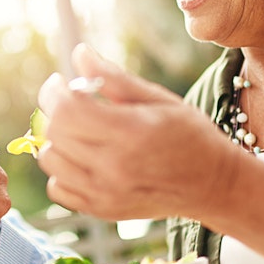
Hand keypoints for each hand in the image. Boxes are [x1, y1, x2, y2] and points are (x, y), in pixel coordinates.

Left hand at [37, 44, 239, 221]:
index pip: (67, 110)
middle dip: (56, 110)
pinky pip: (58, 188)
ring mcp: (105, 194)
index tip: (61, 82)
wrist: (214, 185)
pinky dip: (63, 170)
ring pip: (50, 160)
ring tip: (80, 130)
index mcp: (130, 133)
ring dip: (58, 140)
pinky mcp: (101, 211)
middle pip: (55, 134)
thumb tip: (80, 53)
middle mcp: (114, 168)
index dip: (55, 91)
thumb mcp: (158, 99)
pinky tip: (83, 158)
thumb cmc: (191, 136)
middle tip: (72, 101)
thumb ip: (114, 78)